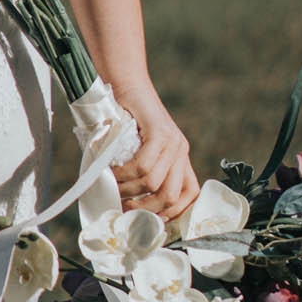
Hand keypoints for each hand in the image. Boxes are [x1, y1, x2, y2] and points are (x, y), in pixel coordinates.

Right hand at [110, 83, 198, 221]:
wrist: (123, 82)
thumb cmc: (124, 119)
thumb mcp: (138, 150)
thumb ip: (140, 173)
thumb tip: (125, 206)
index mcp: (180, 159)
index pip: (190, 196)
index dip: (170, 214)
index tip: (146, 219)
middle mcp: (182, 151)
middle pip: (171, 197)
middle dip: (144, 209)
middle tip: (122, 207)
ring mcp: (174, 142)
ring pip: (155, 183)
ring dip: (129, 191)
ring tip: (112, 187)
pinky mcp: (160, 132)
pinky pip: (144, 166)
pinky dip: (124, 175)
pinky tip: (111, 173)